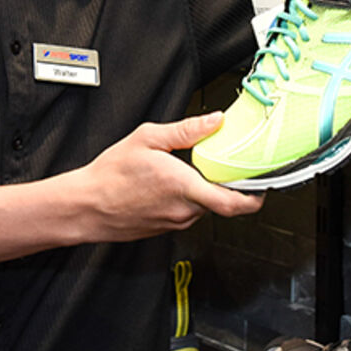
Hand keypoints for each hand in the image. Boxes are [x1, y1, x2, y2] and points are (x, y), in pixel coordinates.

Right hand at [72, 113, 262, 241]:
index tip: (263, 184)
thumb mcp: (147, 138)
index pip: (235, 203)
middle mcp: (184, 210)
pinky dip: (186, 199)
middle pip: (221, 201)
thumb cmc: (111, 174)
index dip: (256, 197)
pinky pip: (186, 213)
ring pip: (203, 207)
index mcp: (185, 187)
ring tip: (185, 170)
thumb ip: (186, 130)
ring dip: (202, 190)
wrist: (87, 206)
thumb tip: (215, 121)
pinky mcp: (165, 229)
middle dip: (224, 183)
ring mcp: (175, 223)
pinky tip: (168, 184)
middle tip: (221, 164)